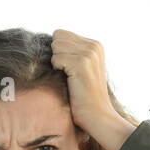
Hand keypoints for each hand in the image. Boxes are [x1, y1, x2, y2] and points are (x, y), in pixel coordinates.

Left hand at [50, 29, 135, 149]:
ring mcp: (89, 54)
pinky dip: (57, 70)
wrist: (98, 116)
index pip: (62, 33)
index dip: (59, 51)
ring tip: (70, 77)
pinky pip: (55, 58)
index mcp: (95, 45)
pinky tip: (69, 81)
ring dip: (57, 63)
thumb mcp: (83, 68)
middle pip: (57, 37)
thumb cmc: (85, 96)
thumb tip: (51, 41)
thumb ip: (72, 51)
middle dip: (57, 55)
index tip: (70, 69)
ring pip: (56, 46)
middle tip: (69, 74)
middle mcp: (94, 46)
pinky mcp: (81, 63)